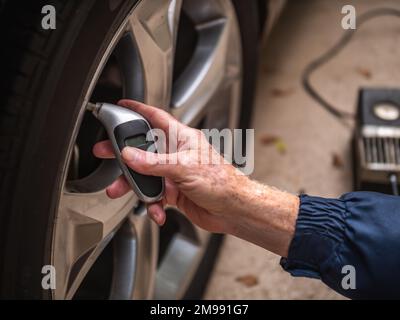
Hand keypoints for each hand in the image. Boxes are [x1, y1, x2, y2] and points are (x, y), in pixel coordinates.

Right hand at [93, 100, 298, 255]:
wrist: (233, 210)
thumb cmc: (221, 182)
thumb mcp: (184, 168)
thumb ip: (154, 163)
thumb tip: (130, 156)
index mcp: (181, 139)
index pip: (156, 118)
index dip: (138, 110)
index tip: (122, 105)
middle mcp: (176, 154)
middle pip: (143, 149)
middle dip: (124, 153)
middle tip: (105, 152)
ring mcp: (174, 174)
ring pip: (145, 176)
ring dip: (133, 186)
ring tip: (119, 191)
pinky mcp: (174, 192)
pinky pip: (154, 196)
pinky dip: (152, 205)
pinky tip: (157, 211)